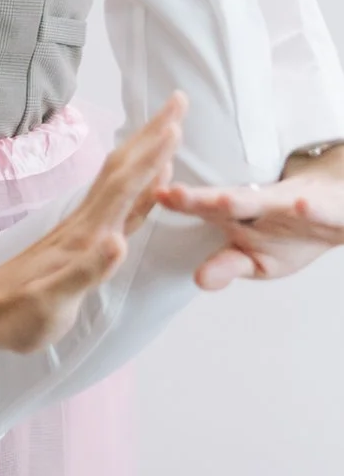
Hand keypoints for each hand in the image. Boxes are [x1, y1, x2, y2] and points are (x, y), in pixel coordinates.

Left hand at [0, 95, 182, 352]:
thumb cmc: (16, 314)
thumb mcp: (50, 301)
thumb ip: (85, 272)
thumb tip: (118, 241)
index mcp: (85, 236)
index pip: (124, 187)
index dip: (150, 157)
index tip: (176, 124)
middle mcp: (85, 225)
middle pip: (124, 171)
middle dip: (152, 137)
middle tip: (178, 102)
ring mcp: (82, 231)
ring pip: (121, 183)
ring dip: (146, 154)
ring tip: (170, 130)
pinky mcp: (81, 243)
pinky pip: (118, 207)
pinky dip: (139, 189)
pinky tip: (148, 184)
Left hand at [158, 175, 343, 288]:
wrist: (340, 209)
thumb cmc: (291, 234)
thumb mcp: (258, 258)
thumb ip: (228, 265)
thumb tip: (199, 280)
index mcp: (240, 212)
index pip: (204, 208)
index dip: (180, 204)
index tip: (150, 199)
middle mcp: (263, 202)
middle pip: (228, 199)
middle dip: (200, 198)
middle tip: (170, 194)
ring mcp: (296, 202)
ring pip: (271, 200)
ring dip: (249, 199)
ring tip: (224, 201)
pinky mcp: (332, 209)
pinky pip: (323, 210)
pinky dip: (313, 209)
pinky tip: (301, 206)